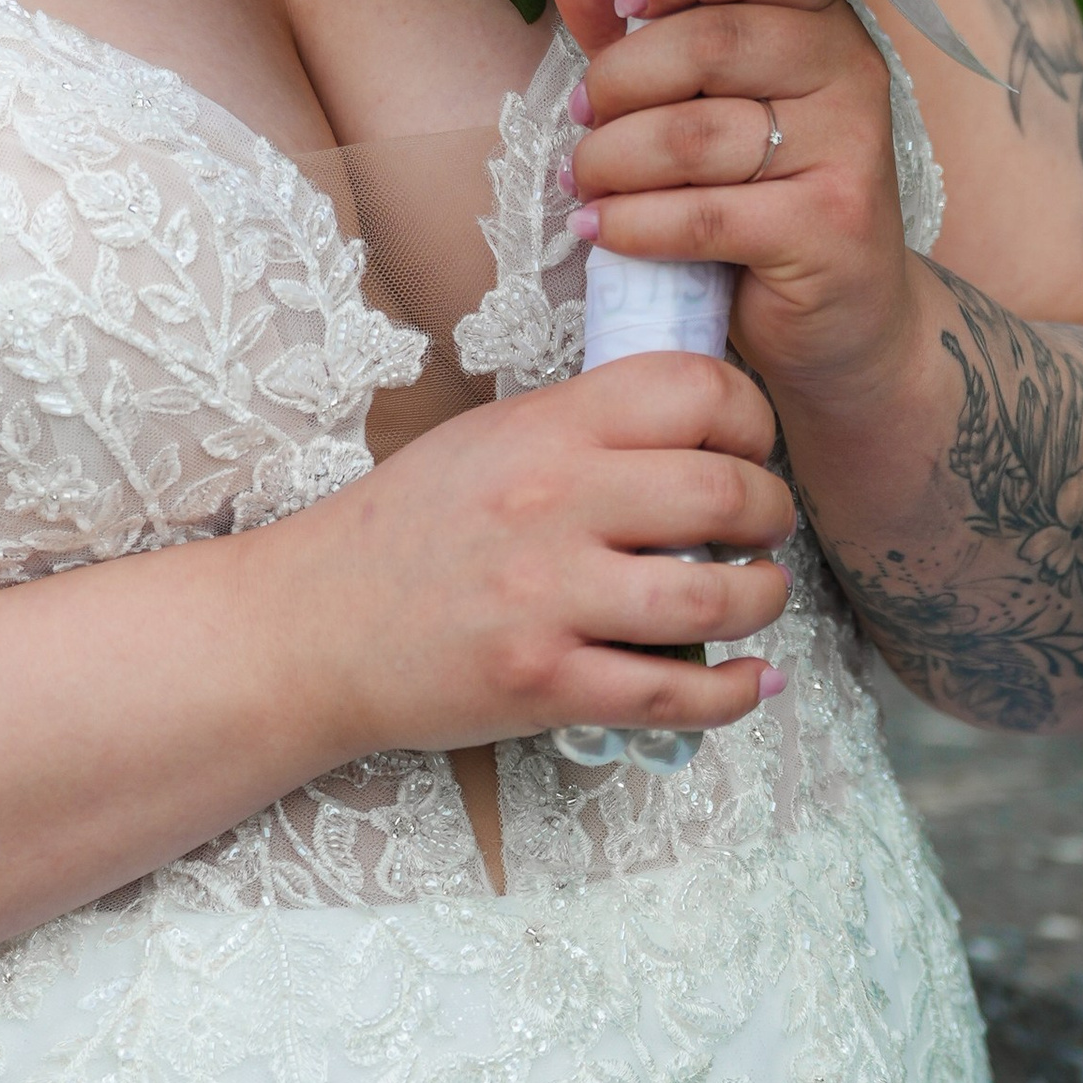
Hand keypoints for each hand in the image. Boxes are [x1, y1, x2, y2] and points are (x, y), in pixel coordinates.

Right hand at [286, 350, 795, 755]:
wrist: (310, 626)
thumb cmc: (404, 528)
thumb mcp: (485, 441)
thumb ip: (582, 429)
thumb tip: (692, 429)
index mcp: (543, 430)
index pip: (693, 389)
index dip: (749, 415)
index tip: (751, 444)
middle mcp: (551, 504)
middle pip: (724, 490)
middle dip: (772, 511)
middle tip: (764, 525)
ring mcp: (547, 599)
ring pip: (715, 596)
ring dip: (763, 598)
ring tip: (756, 593)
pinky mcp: (542, 684)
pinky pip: (671, 693)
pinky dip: (732, 692)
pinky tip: (750, 681)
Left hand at [549, 0, 923, 412]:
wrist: (841, 317)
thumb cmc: (755, 191)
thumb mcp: (686, 97)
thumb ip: (628, 23)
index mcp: (819, 14)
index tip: (626, 4)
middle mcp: (849, 67)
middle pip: (712, 41)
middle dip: (619, 80)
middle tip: (583, 115)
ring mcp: (850, 148)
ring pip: (696, 134)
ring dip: (612, 159)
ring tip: (585, 178)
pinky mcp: (832, 227)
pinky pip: (704, 215)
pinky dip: (632, 224)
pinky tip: (600, 228)